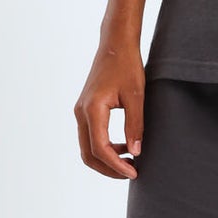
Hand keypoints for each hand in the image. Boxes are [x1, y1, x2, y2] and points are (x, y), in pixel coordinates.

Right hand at [74, 37, 144, 179]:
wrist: (115, 44)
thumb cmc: (127, 65)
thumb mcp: (136, 96)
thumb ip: (135, 125)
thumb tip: (136, 152)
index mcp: (92, 109)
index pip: (100, 148)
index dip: (116, 165)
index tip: (135, 172)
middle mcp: (81, 112)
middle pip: (88, 154)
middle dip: (108, 169)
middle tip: (132, 172)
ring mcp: (81, 111)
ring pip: (87, 147)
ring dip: (106, 160)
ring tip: (130, 162)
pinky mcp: (85, 110)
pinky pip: (90, 137)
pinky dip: (104, 148)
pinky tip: (123, 147)